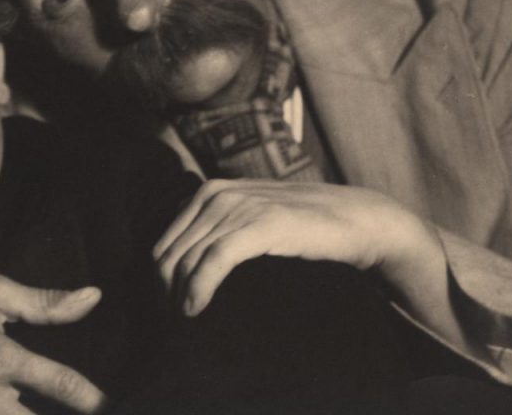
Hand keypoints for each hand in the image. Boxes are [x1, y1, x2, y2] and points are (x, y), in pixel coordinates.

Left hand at [153, 179, 441, 316]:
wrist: (352, 219)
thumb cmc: (299, 226)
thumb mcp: (249, 220)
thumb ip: (217, 230)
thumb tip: (179, 267)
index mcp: (208, 192)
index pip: (164, 241)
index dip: (159, 279)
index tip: (167, 307)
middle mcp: (216, 194)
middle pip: (170, 252)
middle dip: (164, 290)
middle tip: (174, 319)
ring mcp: (238, 206)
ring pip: (188, 257)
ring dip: (178, 293)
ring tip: (185, 318)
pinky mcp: (260, 223)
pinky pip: (214, 258)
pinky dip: (199, 286)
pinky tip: (195, 307)